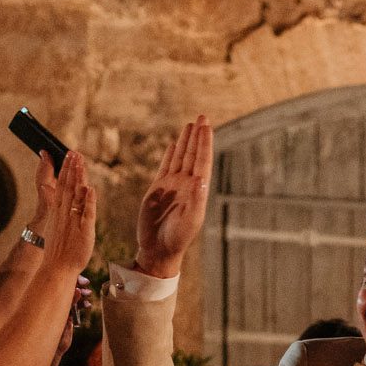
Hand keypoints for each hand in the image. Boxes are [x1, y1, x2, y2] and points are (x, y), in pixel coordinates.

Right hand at [40, 150, 97, 274]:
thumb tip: (66, 197)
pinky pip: (87, 214)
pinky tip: (90, 189)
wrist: (57, 269)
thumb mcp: (58, 227)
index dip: (67, 171)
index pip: (63, 187)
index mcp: (59, 213)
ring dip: (78, 179)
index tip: (70, 157)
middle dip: (71, 169)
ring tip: (80, 162)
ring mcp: (74, 222)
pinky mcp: (84, 232)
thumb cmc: (59, 251)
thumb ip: (63, 212)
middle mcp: (65, 214)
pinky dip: (88, 201)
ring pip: (76, 196)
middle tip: (74, 152)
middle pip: (68, 187)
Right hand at [134, 117, 212, 277]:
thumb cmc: (177, 238)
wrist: (159, 248)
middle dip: (198, 136)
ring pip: (180, 157)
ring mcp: (172, 185)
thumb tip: (201, 179)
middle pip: (193, 154)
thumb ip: (196, 201)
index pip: (202, 161)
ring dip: (186, 141)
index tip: (207, 126)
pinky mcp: (158, 188)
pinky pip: (165, 165)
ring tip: (190, 124)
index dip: (204, 143)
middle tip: (202, 116)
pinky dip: (170, 154)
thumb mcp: (190, 221)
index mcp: (196, 190)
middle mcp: (186, 185)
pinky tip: (174, 143)